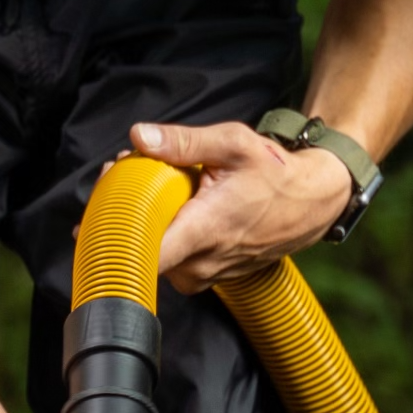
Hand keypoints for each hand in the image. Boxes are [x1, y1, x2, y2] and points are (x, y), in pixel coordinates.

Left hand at [131, 118, 354, 290]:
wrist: (312, 202)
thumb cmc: (275, 173)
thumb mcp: (233, 144)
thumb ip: (184, 141)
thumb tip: (140, 136)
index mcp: (206, 229)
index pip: (147, 255)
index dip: (115, 237)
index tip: (100, 214)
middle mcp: (204, 261)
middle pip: (142, 252)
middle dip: (125, 217)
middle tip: (121, 177)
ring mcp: (208, 273)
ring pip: (156, 258)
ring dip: (144, 226)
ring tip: (148, 189)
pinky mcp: (210, 276)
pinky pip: (173, 262)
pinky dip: (164, 237)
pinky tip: (170, 209)